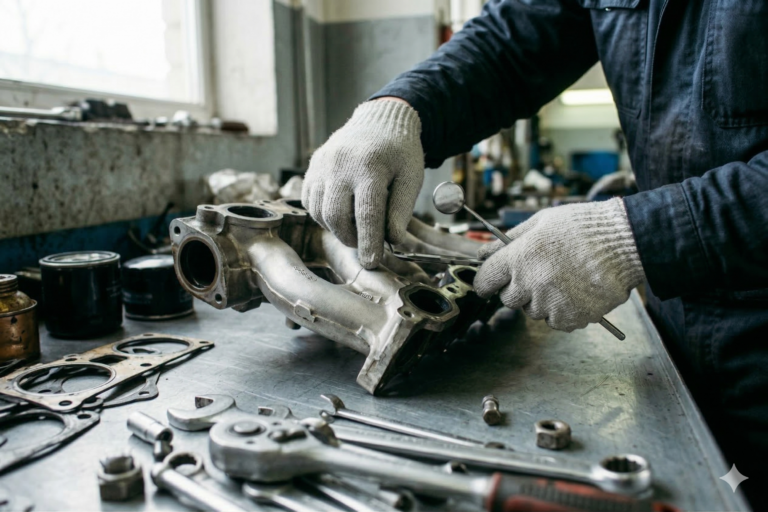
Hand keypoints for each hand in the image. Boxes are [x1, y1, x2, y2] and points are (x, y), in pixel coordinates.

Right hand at [302, 98, 423, 268]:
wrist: (379, 120)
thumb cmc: (399, 151)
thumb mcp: (411, 177)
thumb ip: (402, 209)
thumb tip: (394, 240)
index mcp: (370, 166)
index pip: (367, 214)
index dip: (369, 242)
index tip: (371, 262)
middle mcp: (340, 164)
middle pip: (336, 216)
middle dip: (350, 238)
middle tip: (365, 245)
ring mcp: (322, 165)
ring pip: (319, 212)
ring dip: (336, 228)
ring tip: (355, 226)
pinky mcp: (312, 167)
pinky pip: (310, 202)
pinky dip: (323, 215)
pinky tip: (341, 212)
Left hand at [475, 198, 645, 331]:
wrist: (625, 242)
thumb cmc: (583, 227)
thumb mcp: (540, 222)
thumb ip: (507, 240)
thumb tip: (482, 254)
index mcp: (519, 258)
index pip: (485, 281)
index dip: (486, 281)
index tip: (491, 282)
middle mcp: (531, 283)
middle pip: (508, 299)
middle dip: (517, 289)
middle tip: (538, 274)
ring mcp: (551, 303)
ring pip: (532, 311)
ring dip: (541, 300)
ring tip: (563, 278)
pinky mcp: (570, 318)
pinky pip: (554, 321)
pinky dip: (561, 311)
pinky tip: (575, 291)